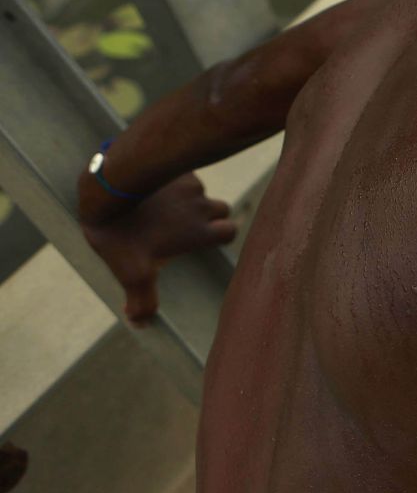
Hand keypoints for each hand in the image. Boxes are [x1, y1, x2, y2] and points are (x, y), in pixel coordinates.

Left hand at [79, 172, 236, 323]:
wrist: (109, 191)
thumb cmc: (124, 235)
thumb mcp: (132, 274)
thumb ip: (142, 302)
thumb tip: (141, 324)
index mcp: (199, 232)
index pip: (230, 232)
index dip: (221, 234)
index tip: (203, 239)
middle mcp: (202, 207)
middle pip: (222, 209)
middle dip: (210, 215)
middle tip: (184, 224)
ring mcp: (190, 185)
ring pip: (201, 192)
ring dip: (191, 198)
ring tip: (164, 206)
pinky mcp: (174, 168)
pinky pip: (183, 174)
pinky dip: (174, 181)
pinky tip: (153, 188)